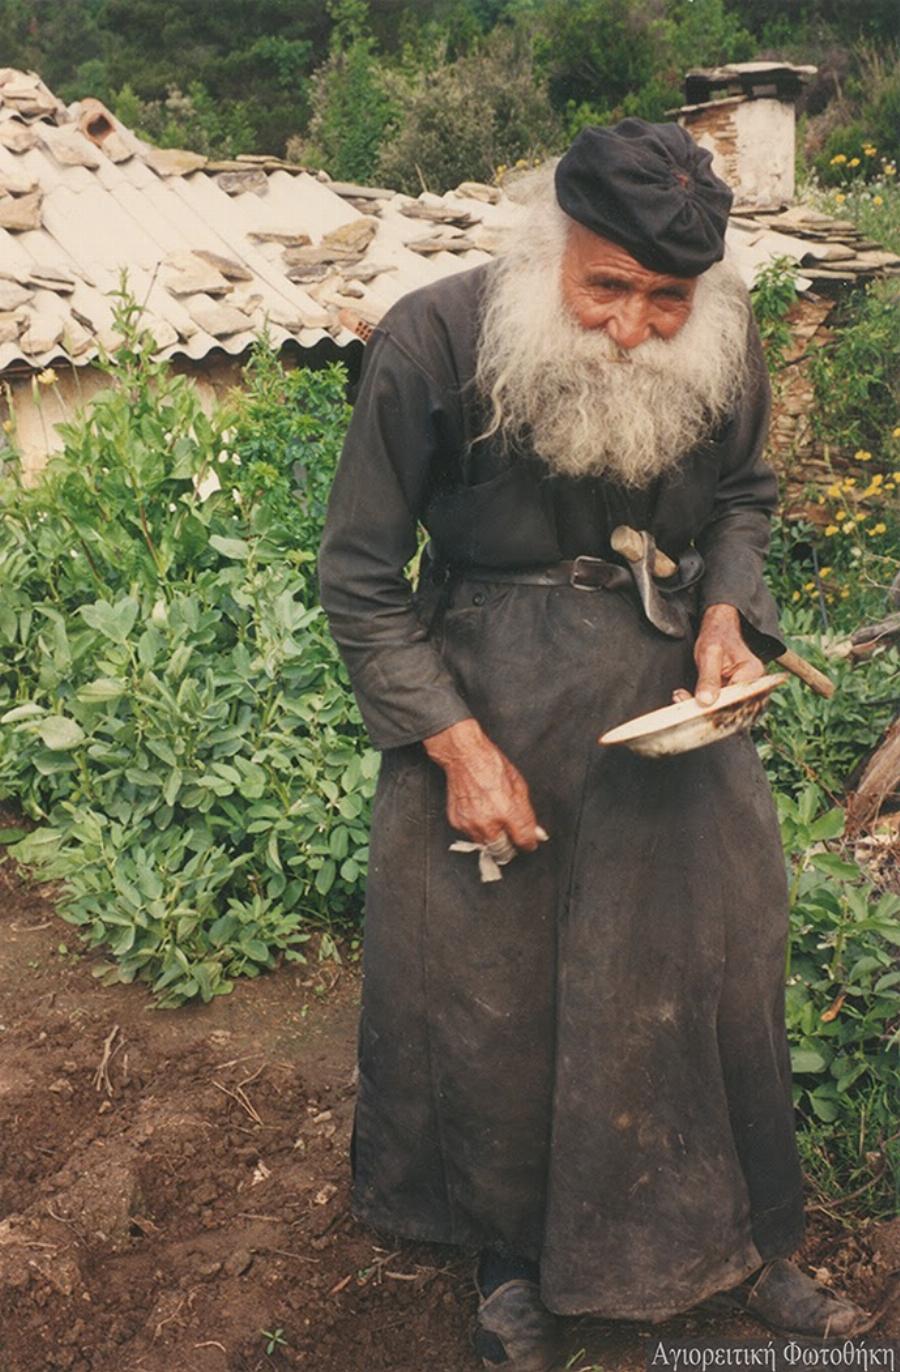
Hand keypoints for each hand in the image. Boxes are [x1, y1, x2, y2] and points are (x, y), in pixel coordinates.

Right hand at [423, 717, 542, 849]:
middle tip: (512, 837)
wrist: (464, 757)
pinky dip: (478, 830)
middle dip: (510, 847)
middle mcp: (488, 821)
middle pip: (503, 851)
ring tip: (494, 822)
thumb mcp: (519, 787)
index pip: (523, 841)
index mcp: (507, 811)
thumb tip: (535, 832)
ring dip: (493, 840)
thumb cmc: (491, 765)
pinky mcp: (457, 822)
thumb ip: (527, 814)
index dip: (529, 843)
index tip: (529, 842)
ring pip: (486, 846)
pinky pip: (471, 836)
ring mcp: (470, 823)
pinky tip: (480, 815)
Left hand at [675, 603, 763, 706]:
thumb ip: (709, 678)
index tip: (694, 703)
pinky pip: (718, 709)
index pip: (736, 698)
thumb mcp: (710, 654)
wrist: (719, 631)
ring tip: (681, 697)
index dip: (715, 705)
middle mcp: (754, 687)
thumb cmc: (718, 637)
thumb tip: (705, 701)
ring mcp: (745, 695)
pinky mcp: (734, 699)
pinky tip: (685, 698)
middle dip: (704, 708)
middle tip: (681, 699)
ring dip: (700, 708)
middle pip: (730, 709)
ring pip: (723, 711)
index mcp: (753, 673)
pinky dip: (701, 706)